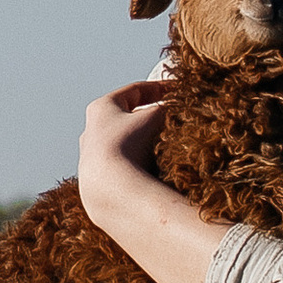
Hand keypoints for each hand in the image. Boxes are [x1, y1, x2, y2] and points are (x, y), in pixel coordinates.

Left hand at [74, 75, 228, 282]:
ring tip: (167, 155)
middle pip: (125, 121)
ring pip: (123, 150)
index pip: (134, 92)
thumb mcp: (160, 119)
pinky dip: (139, 173)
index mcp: (101, 110)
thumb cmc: (135, 147)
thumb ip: (173, 107)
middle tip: (172, 123)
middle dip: (149, 121)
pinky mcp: (96, 190)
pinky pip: (123, 176)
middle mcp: (90, 135)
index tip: (179, 91)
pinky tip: (156, 179)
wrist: (112, 193)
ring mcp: (90, 164)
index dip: (160, 89)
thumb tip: (192, 102)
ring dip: (144, 150)